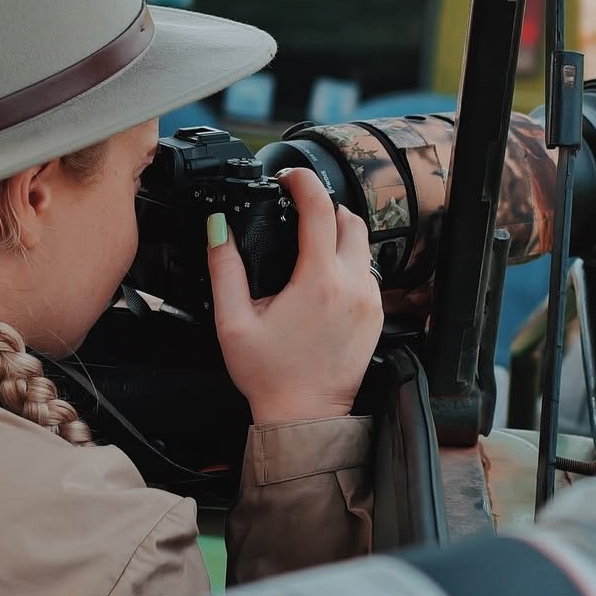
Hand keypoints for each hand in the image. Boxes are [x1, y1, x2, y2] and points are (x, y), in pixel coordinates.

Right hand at [208, 167, 382, 423]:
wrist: (305, 417)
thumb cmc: (269, 375)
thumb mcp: (233, 321)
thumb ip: (225, 268)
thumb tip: (218, 229)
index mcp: (318, 281)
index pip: (320, 210)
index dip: (304, 183)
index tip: (289, 177)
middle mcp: (351, 285)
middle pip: (350, 220)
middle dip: (325, 207)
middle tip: (298, 212)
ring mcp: (369, 301)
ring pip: (362, 246)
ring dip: (338, 236)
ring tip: (308, 246)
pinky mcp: (376, 316)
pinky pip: (367, 272)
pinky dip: (348, 263)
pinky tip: (323, 278)